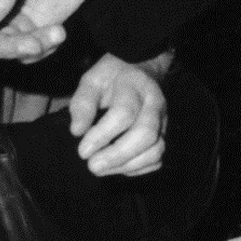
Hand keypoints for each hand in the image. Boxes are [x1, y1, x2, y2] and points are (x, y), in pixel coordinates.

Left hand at [67, 54, 165, 175]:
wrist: (138, 72)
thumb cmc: (110, 79)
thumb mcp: (91, 81)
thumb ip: (83, 103)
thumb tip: (77, 132)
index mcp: (135, 85)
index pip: (124, 113)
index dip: (102, 135)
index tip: (82, 151)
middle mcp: (154, 104)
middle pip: (145, 134)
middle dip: (118, 155)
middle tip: (93, 166)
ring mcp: (163, 122)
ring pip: (155, 150)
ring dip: (126, 165)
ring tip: (101, 169)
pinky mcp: (163, 136)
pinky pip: (156, 160)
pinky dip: (136, 169)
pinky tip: (116, 167)